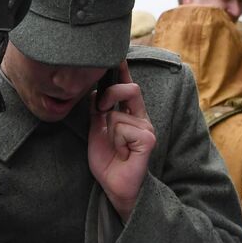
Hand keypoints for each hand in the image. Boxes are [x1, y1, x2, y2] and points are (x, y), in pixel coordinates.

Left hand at [87, 60, 155, 221]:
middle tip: (101, 110)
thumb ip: (97, 112)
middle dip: (110, 93)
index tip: (118, 55)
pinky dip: (116, 140)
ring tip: (116, 148)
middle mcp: (141, 119)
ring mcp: (147, 128)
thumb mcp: (97, 131)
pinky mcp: (148, 139)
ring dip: (108, 132)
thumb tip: (94, 92)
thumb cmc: (108, 162)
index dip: (123, 71)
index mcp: (130, 115)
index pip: (127, 87)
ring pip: (118, 114)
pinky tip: (123, 153)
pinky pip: (122, 127)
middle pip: (130, 89)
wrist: (115, 187)